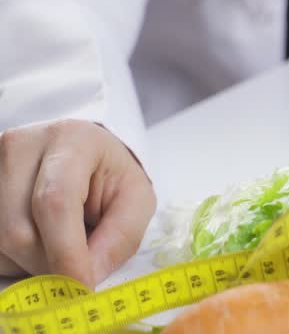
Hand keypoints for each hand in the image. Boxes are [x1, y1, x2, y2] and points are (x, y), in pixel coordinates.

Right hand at [0, 120, 155, 285]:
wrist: (82, 155)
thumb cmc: (110, 177)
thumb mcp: (135, 200)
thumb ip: (119, 238)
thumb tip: (86, 278)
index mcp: (71, 141)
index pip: (55, 201)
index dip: (65, 251)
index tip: (81, 286)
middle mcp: (21, 147)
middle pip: (20, 229)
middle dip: (51, 264)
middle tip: (77, 268)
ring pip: (0, 242)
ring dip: (31, 262)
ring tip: (59, 244)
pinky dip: (13, 257)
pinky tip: (37, 240)